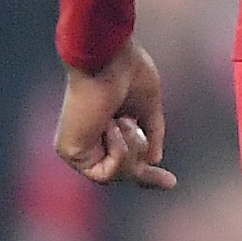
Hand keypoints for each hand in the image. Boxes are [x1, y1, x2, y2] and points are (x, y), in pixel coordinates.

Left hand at [55, 43, 178, 188]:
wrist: (108, 58)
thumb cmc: (127, 72)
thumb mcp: (148, 109)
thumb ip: (151, 135)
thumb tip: (154, 160)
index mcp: (106, 128)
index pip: (127, 162)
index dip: (150, 175)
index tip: (171, 183)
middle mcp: (89, 140)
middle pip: (125, 172)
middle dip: (143, 162)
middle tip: (139, 137)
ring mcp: (78, 148)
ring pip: (118, 175)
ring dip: (131, 148)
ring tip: (123, 119)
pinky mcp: (70, 152)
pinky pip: (105, 173)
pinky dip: (119, 151)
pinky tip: (112, 125)